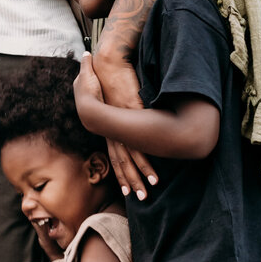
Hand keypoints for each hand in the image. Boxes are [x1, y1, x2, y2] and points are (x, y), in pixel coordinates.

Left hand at [74, 53, 105, 126]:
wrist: (90, 111)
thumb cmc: (88, 91)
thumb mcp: (87, 73)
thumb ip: (86, 63)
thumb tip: (86, 53)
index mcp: (78, 83)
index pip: (84, 73)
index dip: (91, 69)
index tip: (98, 65)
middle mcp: (81, 93)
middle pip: (90, 83)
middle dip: (96, 80)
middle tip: (106, 76)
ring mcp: (87, 100)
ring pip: (94, 92)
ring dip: (100, 89)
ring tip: (110, 87)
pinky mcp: (95, 107)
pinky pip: (100, 99)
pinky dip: (104, 96)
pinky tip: (110, 97)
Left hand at [93, 54, 156, 199]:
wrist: (108, 64)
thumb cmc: (107, 77)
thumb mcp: (109, 99)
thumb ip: (115, 110)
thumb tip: (122, 117)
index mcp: (110, 127)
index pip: (115, 156)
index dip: (120, 173)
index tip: (126, 189)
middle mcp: (114, 129)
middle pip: (122, 161)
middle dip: (131, 180)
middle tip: (140, 197)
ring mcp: (123, 124)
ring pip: (132, 156)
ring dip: (141, 173)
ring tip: (150, 188)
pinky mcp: (132, 117)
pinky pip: (140, 142)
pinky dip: (146, 160)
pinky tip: (153, 172)